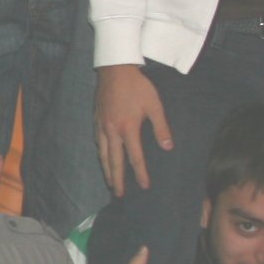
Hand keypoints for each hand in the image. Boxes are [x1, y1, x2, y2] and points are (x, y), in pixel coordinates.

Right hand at [95, 64, 172, 196]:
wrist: (115, 69)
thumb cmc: (137, 86)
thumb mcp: (154, 105)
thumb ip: (161, 127)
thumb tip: (168, 147)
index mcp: (128, 129)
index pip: (135, 157)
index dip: (140, 173)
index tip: (144, 186)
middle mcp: (112, 131)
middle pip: (114, 161)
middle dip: (117, 179)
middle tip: (119, 194)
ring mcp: (102, 126)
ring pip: (102, 154)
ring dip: (107, 170)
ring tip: (110, 181)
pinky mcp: (96, 120)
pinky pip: (97, 142)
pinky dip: (101, 154)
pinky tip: (103, 157)